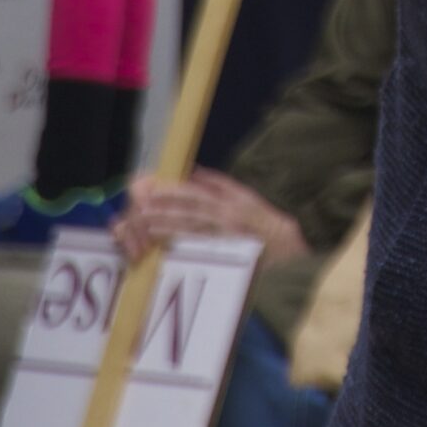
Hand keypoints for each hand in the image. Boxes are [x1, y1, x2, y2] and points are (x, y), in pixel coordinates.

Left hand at [114, 169, 307, 266]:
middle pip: (189, 213)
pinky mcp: (225, 255)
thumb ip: (217, 183)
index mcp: (228, 201)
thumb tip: (192, 171)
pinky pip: (199, 250)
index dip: (173, 192)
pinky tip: (166, 248)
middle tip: (142, 209)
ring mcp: (224, 238)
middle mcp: (225, 218)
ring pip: (190, 231)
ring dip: (167, 228)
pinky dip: (182, 248)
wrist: (284, 243)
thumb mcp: (243, 194)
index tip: (154, 190)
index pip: (196, 194)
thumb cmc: (262, 218)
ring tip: (147, 226)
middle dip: (164, 210)